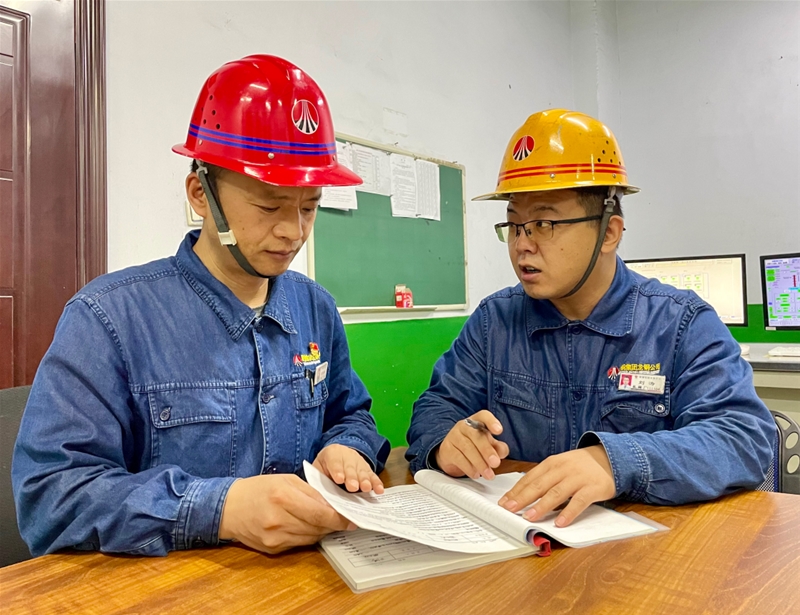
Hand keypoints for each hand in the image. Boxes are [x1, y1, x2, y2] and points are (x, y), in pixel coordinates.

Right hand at [219, 474, 354, 553]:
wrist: (228, 508)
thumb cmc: (257, 489)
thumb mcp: (285, 480)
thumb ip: (310, 492)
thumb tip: (332, 504)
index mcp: (283, 498)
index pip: (320, 514)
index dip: (339, 518)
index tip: (351, 518)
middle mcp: (279, 520)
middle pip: (317, 527)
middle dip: (333, 524)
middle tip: (344, 519)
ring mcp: (275, 538)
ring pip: (311, 538)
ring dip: (321, 530)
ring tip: (326, 521)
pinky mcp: (273, 549)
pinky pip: (299, 543)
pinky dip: (307, 535)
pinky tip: (307, 527)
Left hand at [313, 443, 383, 493]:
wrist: (337, 455)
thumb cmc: (325, 466)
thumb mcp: (317, 468)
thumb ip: (317, 479)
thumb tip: (315, 496)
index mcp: (332, 453)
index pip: (334, 461)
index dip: (337, 470)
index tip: (339, 479)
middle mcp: (348, 456)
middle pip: (350, 467)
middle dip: (352, 477)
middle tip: (353, 487)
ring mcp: (359, 462)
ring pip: (362, 471)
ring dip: (365, 480)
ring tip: (366, 488)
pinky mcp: (368, 470)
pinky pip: (373, 476)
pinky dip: (376, 483)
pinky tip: (379, 490)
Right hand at [435, 410, 509, 479]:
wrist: (452, 454)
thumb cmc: (474, 446)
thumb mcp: (489, 445)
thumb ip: (498, 447)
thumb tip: (502, 452)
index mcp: (477, 421)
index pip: (483, 416)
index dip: (491, 421)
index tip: (499, 431)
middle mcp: (464, 426)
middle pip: (475, 435)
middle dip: (486, 450)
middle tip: (495, 463)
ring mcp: (453, 436)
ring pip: (467, 448)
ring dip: (479, 463)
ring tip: (489, 474)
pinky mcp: (447, 449)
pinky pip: (458, 458)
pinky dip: (469, 468)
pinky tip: (476, 474)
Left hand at [497, 445, 615, 526]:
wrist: (610, 458)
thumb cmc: (580, 466)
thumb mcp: (560, 466)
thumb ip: (545, 478)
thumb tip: (523, 494)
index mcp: (551, 463)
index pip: (530, 478)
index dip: (516, 490)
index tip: (503, 502)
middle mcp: (562, 469)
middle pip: (539, 485)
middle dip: (522, 498)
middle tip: (509, 509)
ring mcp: (577, 478)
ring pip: (556, 493)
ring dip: (541, 506)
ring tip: (529, 517)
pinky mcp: (592, 488)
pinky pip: (578, 501)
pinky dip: (568, 512)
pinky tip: (559, 522)